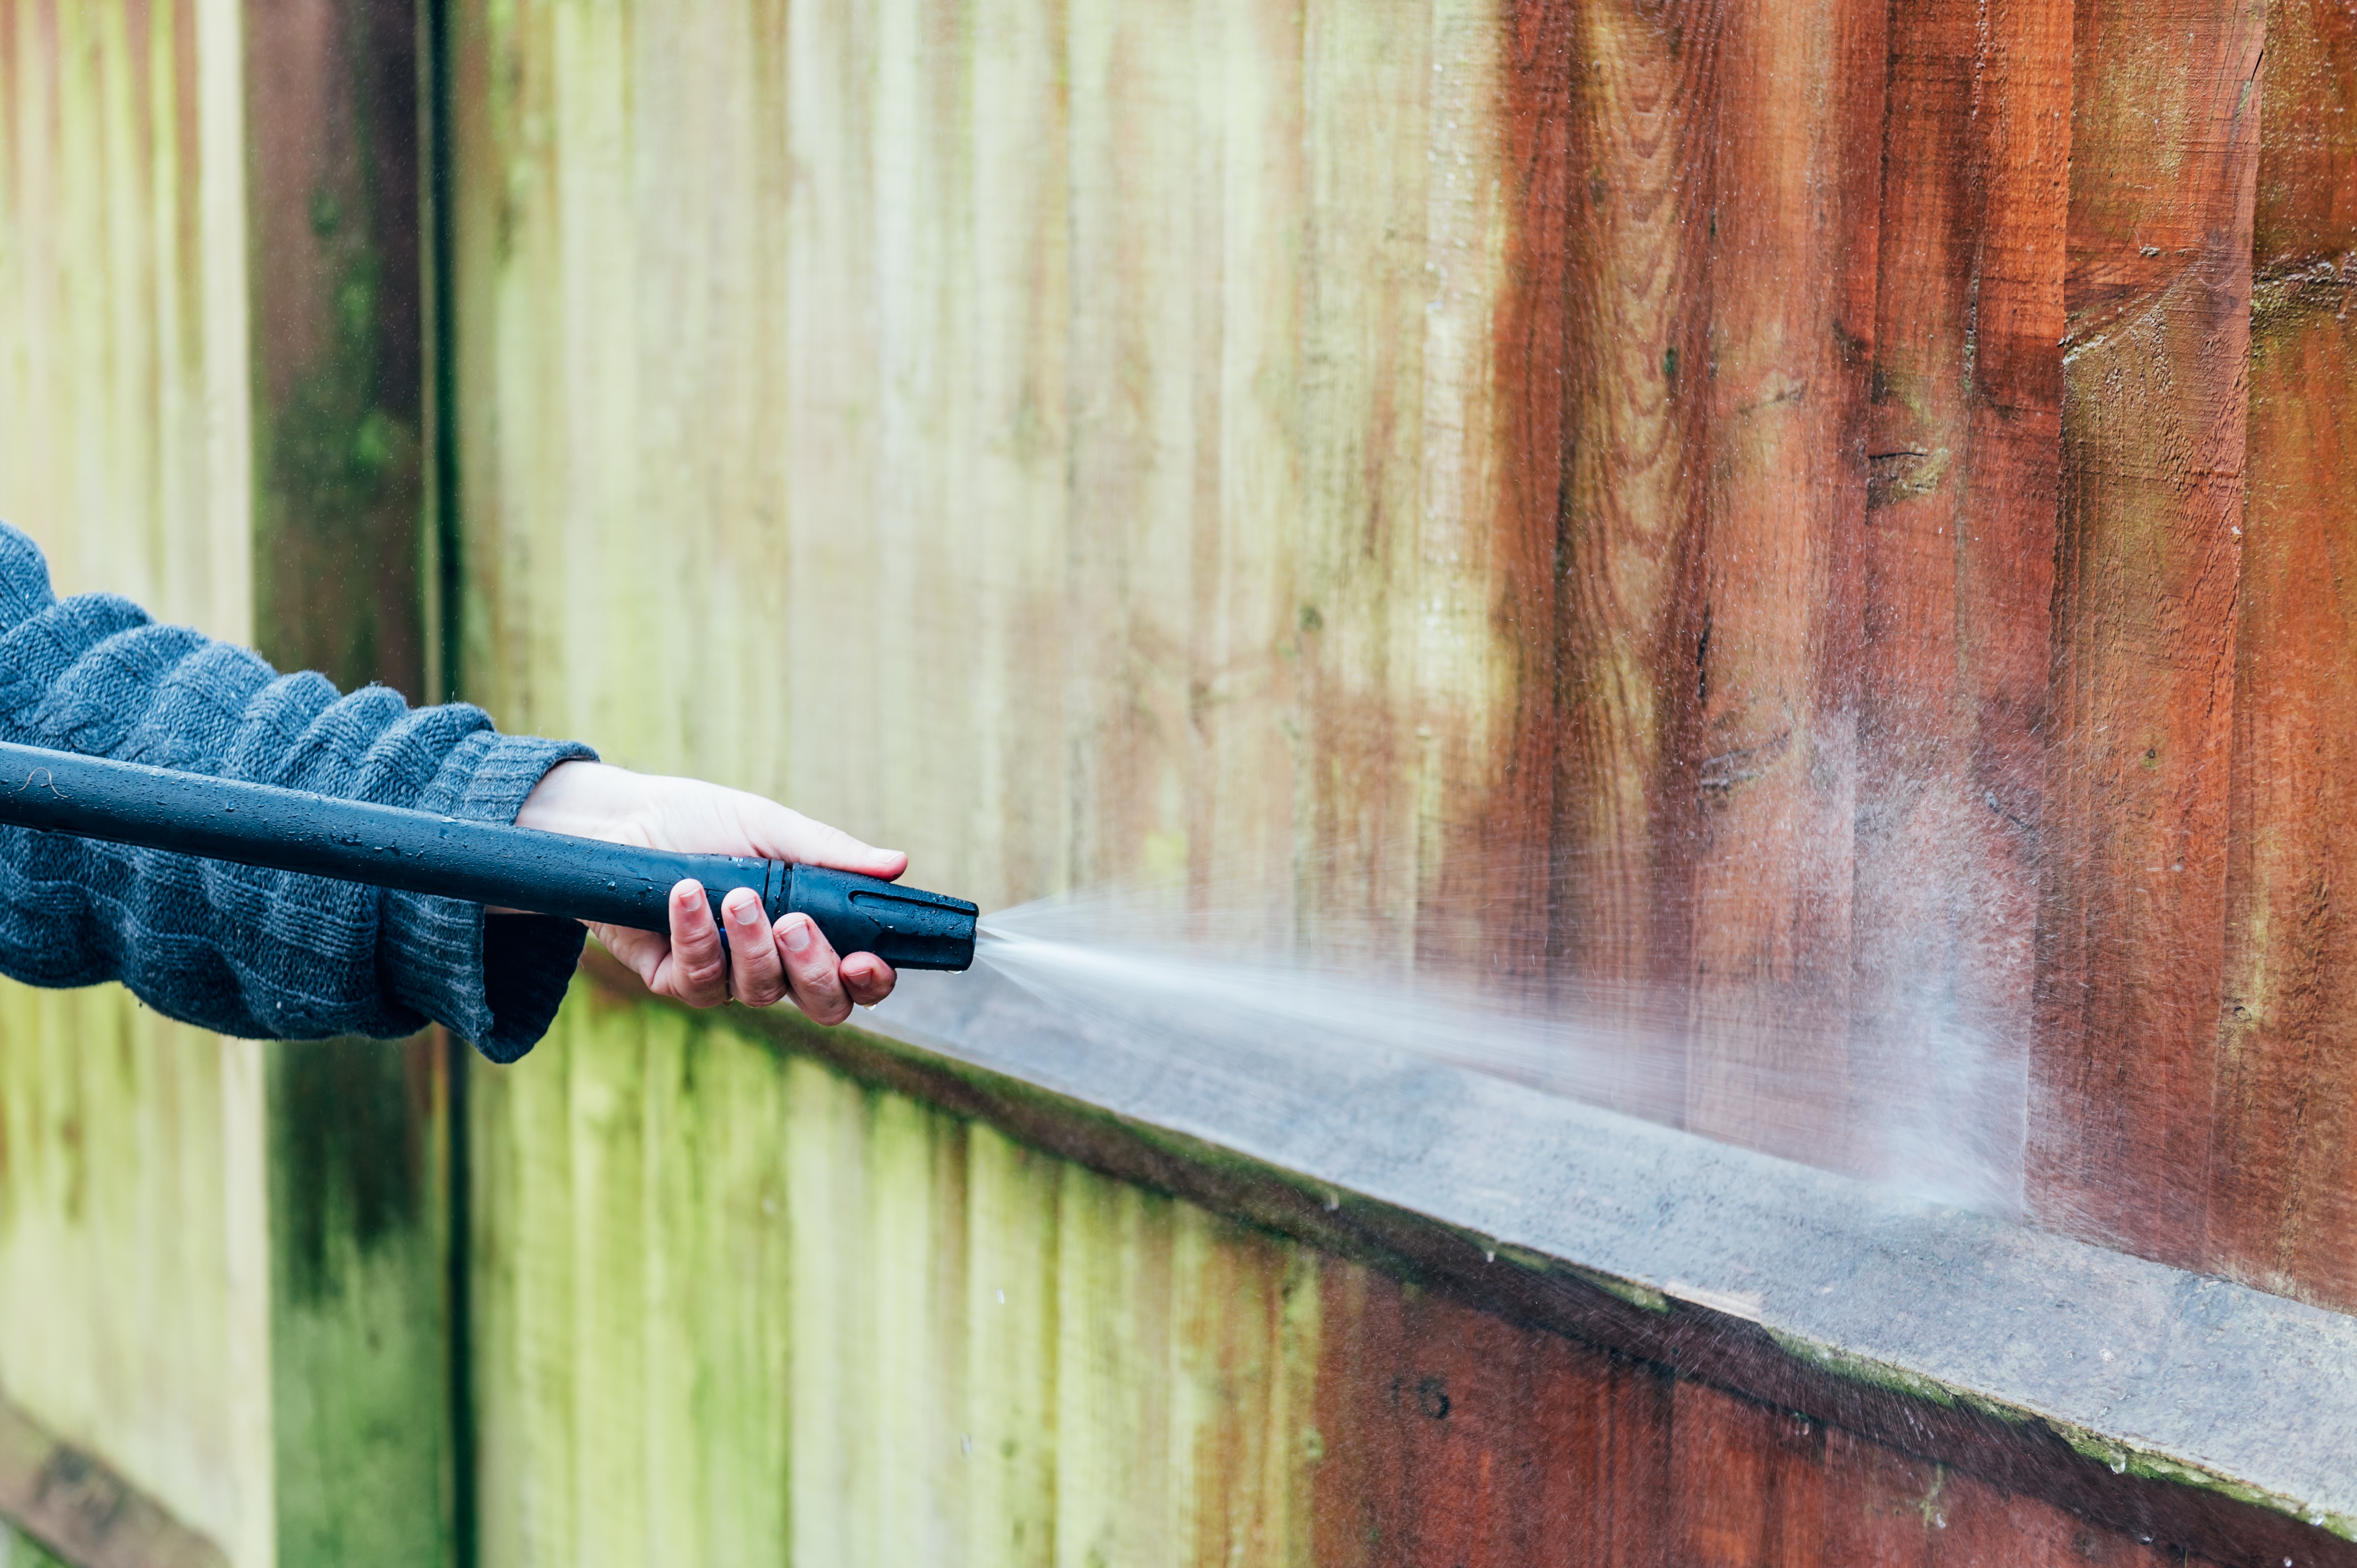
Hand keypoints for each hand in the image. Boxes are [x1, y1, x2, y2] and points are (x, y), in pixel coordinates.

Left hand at [513, 760, 905, 1022]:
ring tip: (736, 894)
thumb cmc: (702, 822)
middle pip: (820, 1003)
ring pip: (760, 992)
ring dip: (751, 945)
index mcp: (810, 930)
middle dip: (814, 970)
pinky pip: (698, 981)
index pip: (857, 976)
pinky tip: (687, 894)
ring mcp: (726, 977)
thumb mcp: (769, 828)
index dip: (871, 981)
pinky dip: (695, 936)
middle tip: (795, 924)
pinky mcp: (674, 981)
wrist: (621, 819)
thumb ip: (830, 854)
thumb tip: (897, 863)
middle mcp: (774, 964)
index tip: (867, 960)